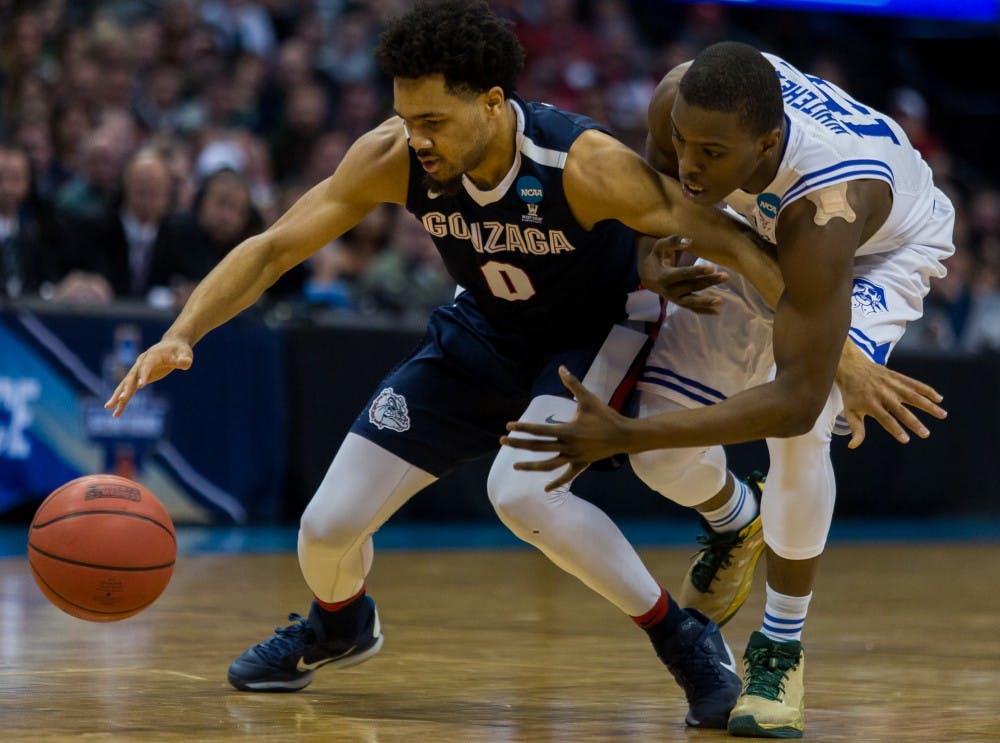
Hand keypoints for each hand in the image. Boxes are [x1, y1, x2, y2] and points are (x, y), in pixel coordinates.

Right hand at [103, 338, 193, 416]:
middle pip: (131, 376)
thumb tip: (186, 363)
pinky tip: (117, 411)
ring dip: (118, 396)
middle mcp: (141, 362)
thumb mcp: (185, 353)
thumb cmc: (180, 349)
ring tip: (108, 408)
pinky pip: (129, 389)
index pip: (146, 366)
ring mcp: (138, 370)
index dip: (143, 375)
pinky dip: (124, 399)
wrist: (172, 345)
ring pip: (126, 384)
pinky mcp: (139, 377)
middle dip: (126, 388)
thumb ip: (184, 359)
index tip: (140, 386)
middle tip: (120, 399)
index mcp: (152, 356)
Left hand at [499, 366, 631, 491]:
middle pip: (538, 447)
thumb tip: (562, 368)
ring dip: (530, 466)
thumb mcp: (588, 399)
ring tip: (515, 466)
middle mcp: (568, 446)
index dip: (523, 427)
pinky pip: (567, 476)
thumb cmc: (606, 415)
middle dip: (518, 444)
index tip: (509, 426)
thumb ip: (573, 384)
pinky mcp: (581, 464)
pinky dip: (556, 483)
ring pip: (548, 465)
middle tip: (502, 441)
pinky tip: (545, 490)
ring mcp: (574, 457)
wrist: (624, 435)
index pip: (539, 430)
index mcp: (567, 431)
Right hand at [639, 236, 728, 313]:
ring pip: (692, 301)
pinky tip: (717, 312)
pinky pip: (692, 309)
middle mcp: (669, 290)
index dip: (696, 271)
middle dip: (709, 281)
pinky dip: (704, 311)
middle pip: (691, 286)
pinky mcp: (680, 303)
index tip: (711, 268)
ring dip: (706, 302)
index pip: (682, 274)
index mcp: (664, 276)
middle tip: (725, 276)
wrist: (649, 278)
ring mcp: (675, 298)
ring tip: (721, 301)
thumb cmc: (656, 259)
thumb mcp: (659, 247)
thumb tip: (690, 241)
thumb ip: (672, 241)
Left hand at [836, 343, 946, 448]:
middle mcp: (882, 394)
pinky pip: (914, 384)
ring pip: (912, 396)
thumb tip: (852, 446)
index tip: (906, 440)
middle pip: (901, 410)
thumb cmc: (852, 394)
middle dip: (914, 423)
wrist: (852, 367)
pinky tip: (939, 398)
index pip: (885, 419)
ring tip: (942, 415)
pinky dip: (927, 390)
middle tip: (926, 434)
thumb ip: (856, 429)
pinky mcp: (897, 377)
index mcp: (870, 404)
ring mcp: (891, 385)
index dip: (895, 429)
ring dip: (928, 405)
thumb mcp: (850, 412)